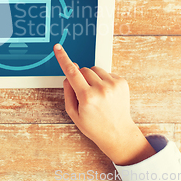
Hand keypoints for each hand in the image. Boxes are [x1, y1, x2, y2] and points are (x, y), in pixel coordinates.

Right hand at [54, 43, 155, 165]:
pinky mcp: (122, 83)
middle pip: (83, 70)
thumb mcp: (73, 113)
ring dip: (92, 78)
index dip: (63, 58)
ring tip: (96, 94)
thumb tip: (68, 75)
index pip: (71, 72)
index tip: (58, 48)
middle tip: (84, 92)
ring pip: (94, 69)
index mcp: (87, 97)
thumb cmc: (94, 125)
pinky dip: (103, 80)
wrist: (118, 133)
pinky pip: (106, 73)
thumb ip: (68, 92)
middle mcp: (101, 89)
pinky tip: (105, 94)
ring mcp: (113, 85)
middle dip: (80, 77)